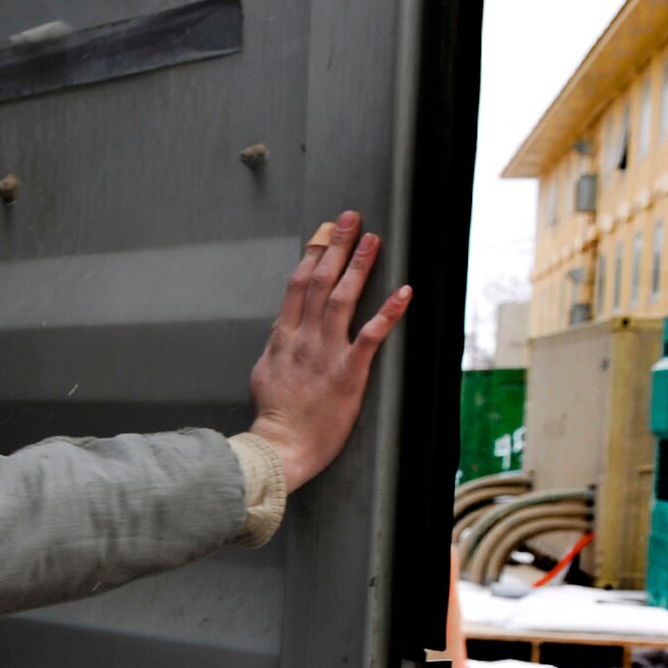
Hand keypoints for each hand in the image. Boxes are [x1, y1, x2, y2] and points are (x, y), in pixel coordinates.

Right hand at [248, 211, 411, 491]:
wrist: (280, 448)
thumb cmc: (274, 419)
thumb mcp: (264, 375)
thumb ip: (276, 349)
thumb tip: (281, 331)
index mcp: (283, 339)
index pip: (297, 288)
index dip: (312, 256)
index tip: (323, 234)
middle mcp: (304, 339)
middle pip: (320, 282)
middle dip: (336, 247)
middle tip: (351, 219)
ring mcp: (325, 354)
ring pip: (342, 299)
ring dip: (359, 266)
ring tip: (373, 239)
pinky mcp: (348, 373)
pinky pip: (370, 336)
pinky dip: (388, 312)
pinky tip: (404, 292)